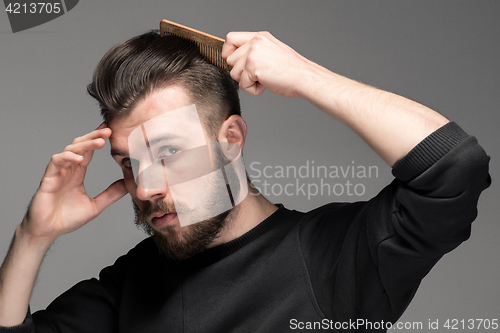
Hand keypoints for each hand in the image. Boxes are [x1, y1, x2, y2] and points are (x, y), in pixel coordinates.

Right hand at [19, 123, 127, 242]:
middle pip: (80, 145)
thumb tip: (127, 185)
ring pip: (69, 150)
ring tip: (99, 142)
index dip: (98, 139)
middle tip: (108, 130)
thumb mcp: (95, 206)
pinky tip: (79, 158)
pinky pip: (56, 162)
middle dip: (93, 136)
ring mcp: (57, 173)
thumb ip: (110, 194)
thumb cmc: (66, 219)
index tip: (111, 131)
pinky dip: (67, 157)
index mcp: (77, 174)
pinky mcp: (48, 179)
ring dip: (84, 144)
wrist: (47, 232)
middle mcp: (67, 170)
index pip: (88, 151)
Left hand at [222, 31, 316, 96]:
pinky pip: (242, 84)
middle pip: (229, 60)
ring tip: (264, 79)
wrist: (304, 77)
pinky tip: (266, 84)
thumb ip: (254, 51)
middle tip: (258, 74)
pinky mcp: (252, 67)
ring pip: (234, 73)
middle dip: (240, 72)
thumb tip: (237, 60)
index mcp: (259, 37)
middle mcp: (255, 42)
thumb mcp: (271, 51)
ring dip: (247, 81)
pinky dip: (253, 90)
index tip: (235, 63)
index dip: (228, 52)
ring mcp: (253, 54)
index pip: (230, 39)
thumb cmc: (292, 70)